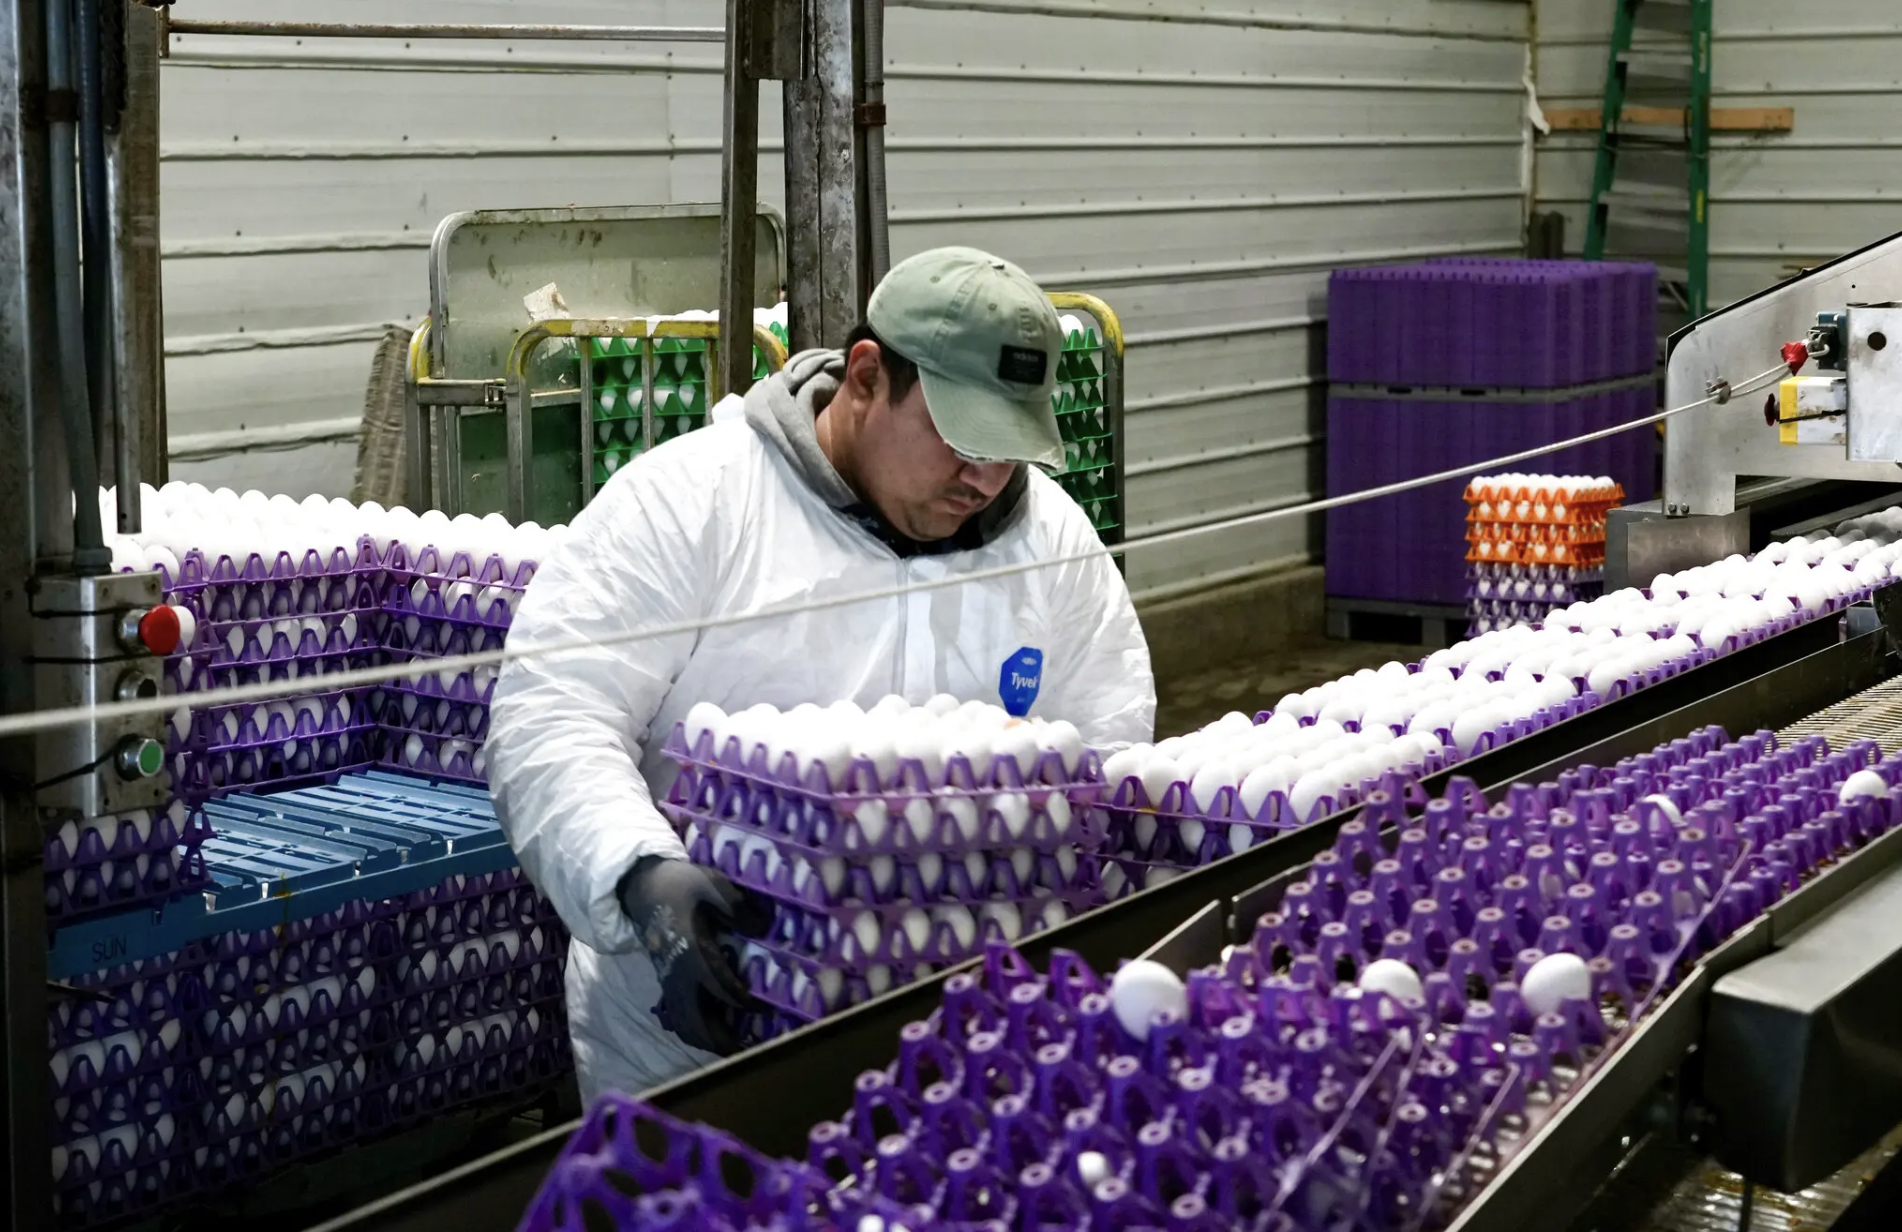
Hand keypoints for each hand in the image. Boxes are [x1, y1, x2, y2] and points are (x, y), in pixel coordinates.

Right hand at [618, 856, 762, 1055]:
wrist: (642, 887)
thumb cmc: (679, 885)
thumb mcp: (710, 885)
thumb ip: (736, 906)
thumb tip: (763, 927)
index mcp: (691, 952)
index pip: (717, 986)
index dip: (740, 1000)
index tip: (762, 1007)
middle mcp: (678, 974)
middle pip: (696, 1020)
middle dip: (720, 1039)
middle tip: (747, 1051)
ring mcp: (669, 980)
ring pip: (684, 1024)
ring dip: (706, 1040)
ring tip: (733, 1048)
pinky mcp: (666, 981)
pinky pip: (676, 1016)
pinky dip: (693, 1029)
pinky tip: (712, 1032)